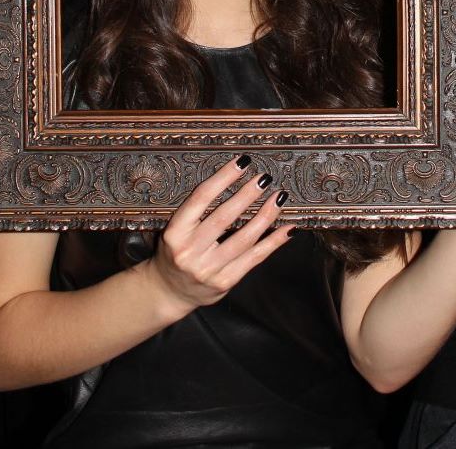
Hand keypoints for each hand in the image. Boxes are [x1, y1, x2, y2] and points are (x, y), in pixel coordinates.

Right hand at [148, 155, 293, 312]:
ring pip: (243, 239)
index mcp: (175, 232)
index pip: (201, 198)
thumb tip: (232, 180)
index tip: (241, 163)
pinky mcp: (225, 282)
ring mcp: (208, 269)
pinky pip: (254, 258)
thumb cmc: (175, 252)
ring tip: (279, 198)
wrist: (168, 292)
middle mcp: (190, 251)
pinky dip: (273, 242)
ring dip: (265, 216)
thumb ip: (197, 211)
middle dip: (247, 195)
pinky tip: (286, 229)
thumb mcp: (176, 229)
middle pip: (224, 217)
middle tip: (264, 178)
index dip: (223, 177)